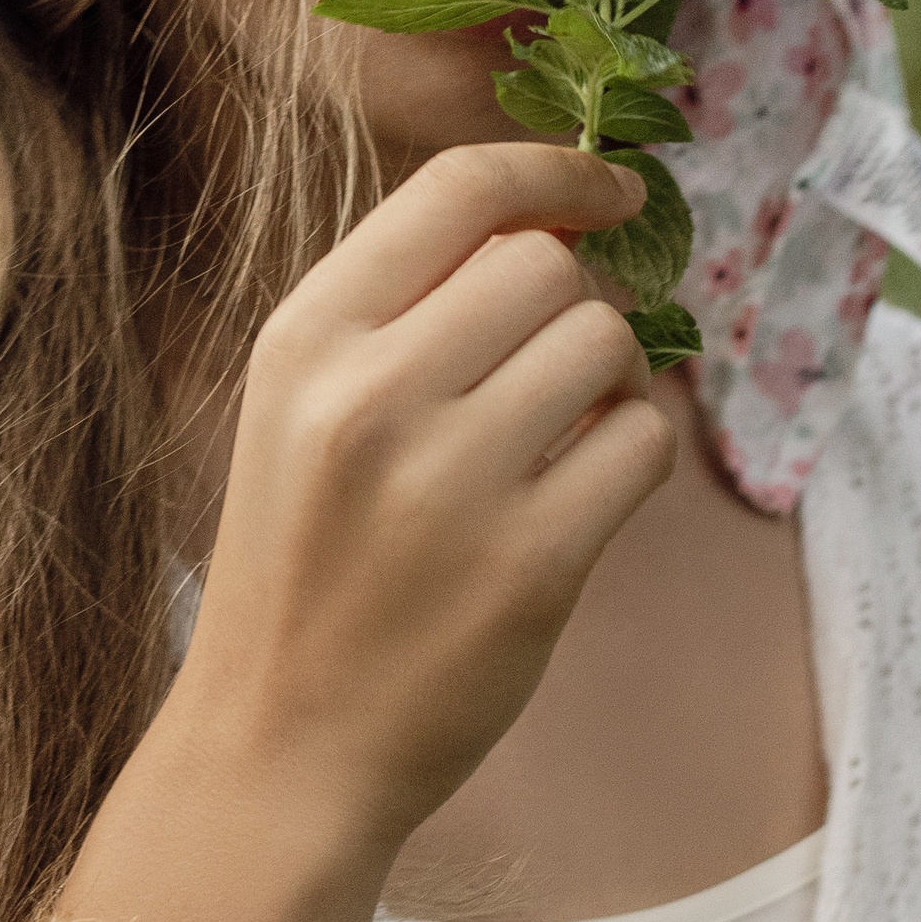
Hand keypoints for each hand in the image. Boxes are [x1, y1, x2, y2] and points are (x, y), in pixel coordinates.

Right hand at [168, 144, 676, 856]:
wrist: (277, 748)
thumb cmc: (302, 570)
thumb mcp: (299, 411)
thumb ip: (401, 315)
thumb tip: (555, 230)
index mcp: (307, 340)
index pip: (459, 189)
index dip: (557, 172)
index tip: (612, 194)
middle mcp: (371, 395)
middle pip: (547, 266)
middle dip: (575, 306)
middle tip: (555, 374)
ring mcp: (452, 483)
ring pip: (607, 344)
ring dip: (614, 381)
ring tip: (567, 437)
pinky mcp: (530, 564)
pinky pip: (643, 444)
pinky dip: (633, 457)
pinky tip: (581, 496)